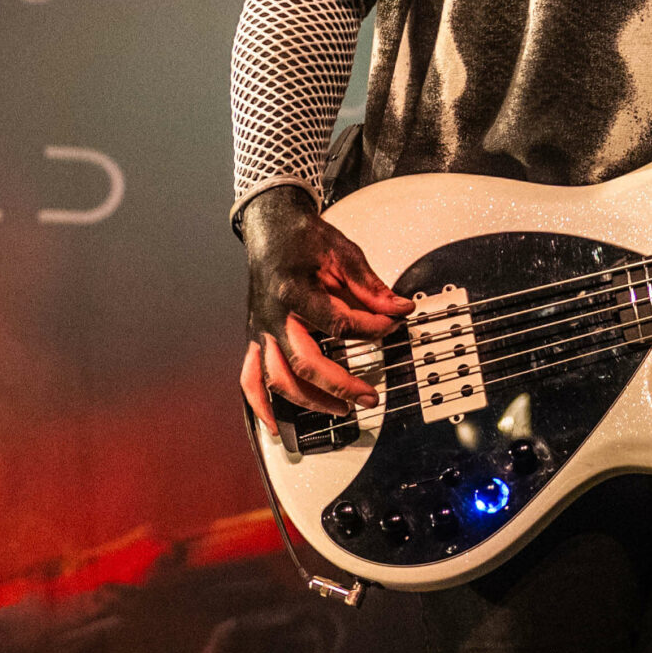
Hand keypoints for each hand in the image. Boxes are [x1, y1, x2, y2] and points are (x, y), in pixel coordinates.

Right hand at [238, 185, 412, 437]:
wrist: (271, 227)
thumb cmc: (304, 239)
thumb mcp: (344, 254)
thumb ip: (371, 287)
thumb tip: (401, 307)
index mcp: (294, 291)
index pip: (338, 324)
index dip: (370, 328)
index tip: (392, 324)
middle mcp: (272, 316)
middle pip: (305, 363)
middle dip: (340, 385)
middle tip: (369, 397)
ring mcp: (260, 330)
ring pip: (279, 379)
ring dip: (310, 400)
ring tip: (342, 410)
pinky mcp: (255, 338)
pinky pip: (250, 378)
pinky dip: (260, 405)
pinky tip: (273, 426)